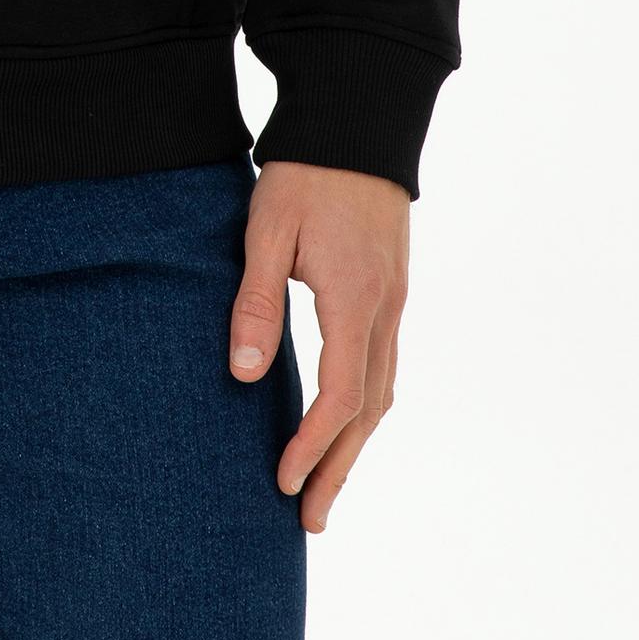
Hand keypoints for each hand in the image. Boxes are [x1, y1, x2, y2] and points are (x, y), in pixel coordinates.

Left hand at [228, 159, 409, 533]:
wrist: (358, 119)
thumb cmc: (306, 172)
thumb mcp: (267, 229)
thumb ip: (255, 301)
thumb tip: (243, 374)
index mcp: (355, 300)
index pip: (338, 397)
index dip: (311, 447)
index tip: (283, 483)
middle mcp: (385, 310)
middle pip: (368, 411)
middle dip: (339, 469)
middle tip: (310, 520)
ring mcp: (395, 300)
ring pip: (382, 391)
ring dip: (355, 444)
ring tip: (326, 484)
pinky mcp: (392, 288)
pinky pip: (384, 364)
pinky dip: (365, 405)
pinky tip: (345, 419)